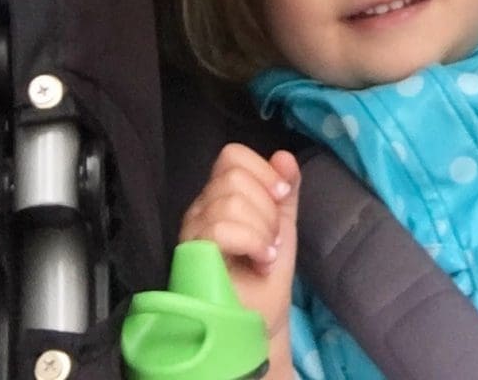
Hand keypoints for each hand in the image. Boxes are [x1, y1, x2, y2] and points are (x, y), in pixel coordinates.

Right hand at [179, 144, 301, 354]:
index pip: (232, 155)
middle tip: (271, 239)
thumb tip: (284, 156)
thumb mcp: (282, 225)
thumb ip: (285, 190)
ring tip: (265, 256)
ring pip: (230, 201)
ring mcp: (193, 231)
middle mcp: (201, 208)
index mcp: (220, 196)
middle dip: (266, 209)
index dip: (263, 171)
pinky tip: (261, 261)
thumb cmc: (266, 275)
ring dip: (261, 231)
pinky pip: (220, 228)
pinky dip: (252, 243)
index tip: (281, 198)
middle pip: (234, 176)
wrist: (261, 322)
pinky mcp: (192, 256)